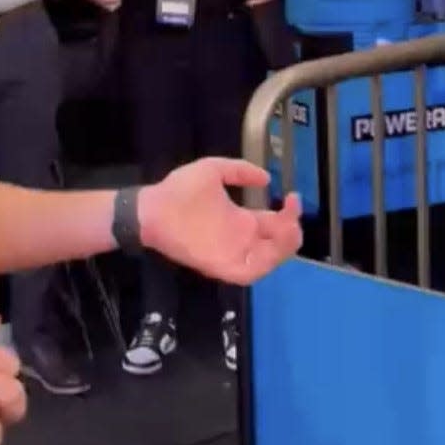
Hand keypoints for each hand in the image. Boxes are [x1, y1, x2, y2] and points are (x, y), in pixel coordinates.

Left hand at [139, 159, 302, 285]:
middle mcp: (240, 240)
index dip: (290, 214)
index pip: (275, 224)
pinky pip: (247, 274)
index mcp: (240, 220)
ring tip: (286, 230)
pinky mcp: (219, 265)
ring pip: (267, 262)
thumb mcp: (213, 170)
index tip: (292, 197)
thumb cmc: (177, 190)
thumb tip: (265, 178)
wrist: (151, 208)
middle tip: (291, 215)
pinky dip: (262, 266)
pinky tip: (269, 248)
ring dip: (282, 249)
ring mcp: (231, 254)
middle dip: (292, 233)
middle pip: (277, 246)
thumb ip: (239, 170)